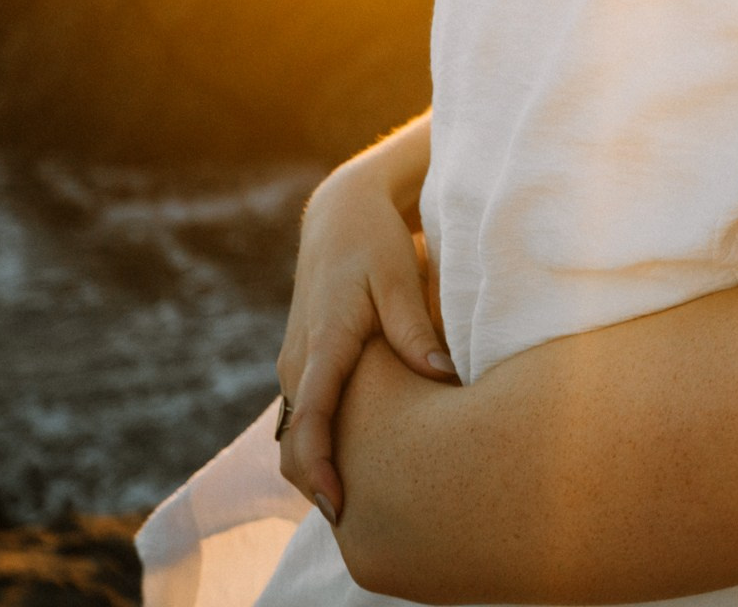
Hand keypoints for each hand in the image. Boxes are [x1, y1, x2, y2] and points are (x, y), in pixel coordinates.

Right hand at [276, 114, 453, 521]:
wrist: (338, 214)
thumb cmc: (374, 243)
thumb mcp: (398, 278)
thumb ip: (415, 329)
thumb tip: (443, 374)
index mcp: (323, 343)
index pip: (311, 420)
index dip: (319, 467)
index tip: (338, 504)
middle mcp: (299, 360)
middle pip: (294, 441)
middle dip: (316, 484)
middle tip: (358, 523)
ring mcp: (296, 364)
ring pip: (295, 433)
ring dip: (317, 469)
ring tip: (360, 505)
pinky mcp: (304, 363)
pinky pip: (305, 417)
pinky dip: (319, 447)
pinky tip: (353, 468)